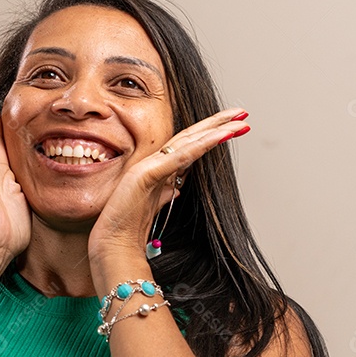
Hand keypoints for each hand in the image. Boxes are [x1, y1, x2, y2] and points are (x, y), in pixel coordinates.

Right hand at [87, 108, 249, 263]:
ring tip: (239, 120)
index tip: (233, 127)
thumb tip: (176, 189)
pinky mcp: (148, 174)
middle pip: (191, 136)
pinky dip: (203, 144)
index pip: (189, 145)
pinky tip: (222, 136)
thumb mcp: (153, 206)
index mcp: (158, 169)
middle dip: (218, 122)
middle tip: (242, 113)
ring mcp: (150, 166)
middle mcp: (155, 162)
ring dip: (216, 128)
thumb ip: (164, 194)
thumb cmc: (127, 226)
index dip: (210, 133)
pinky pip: (181, 156)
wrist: (113, 243)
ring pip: (189, 141)